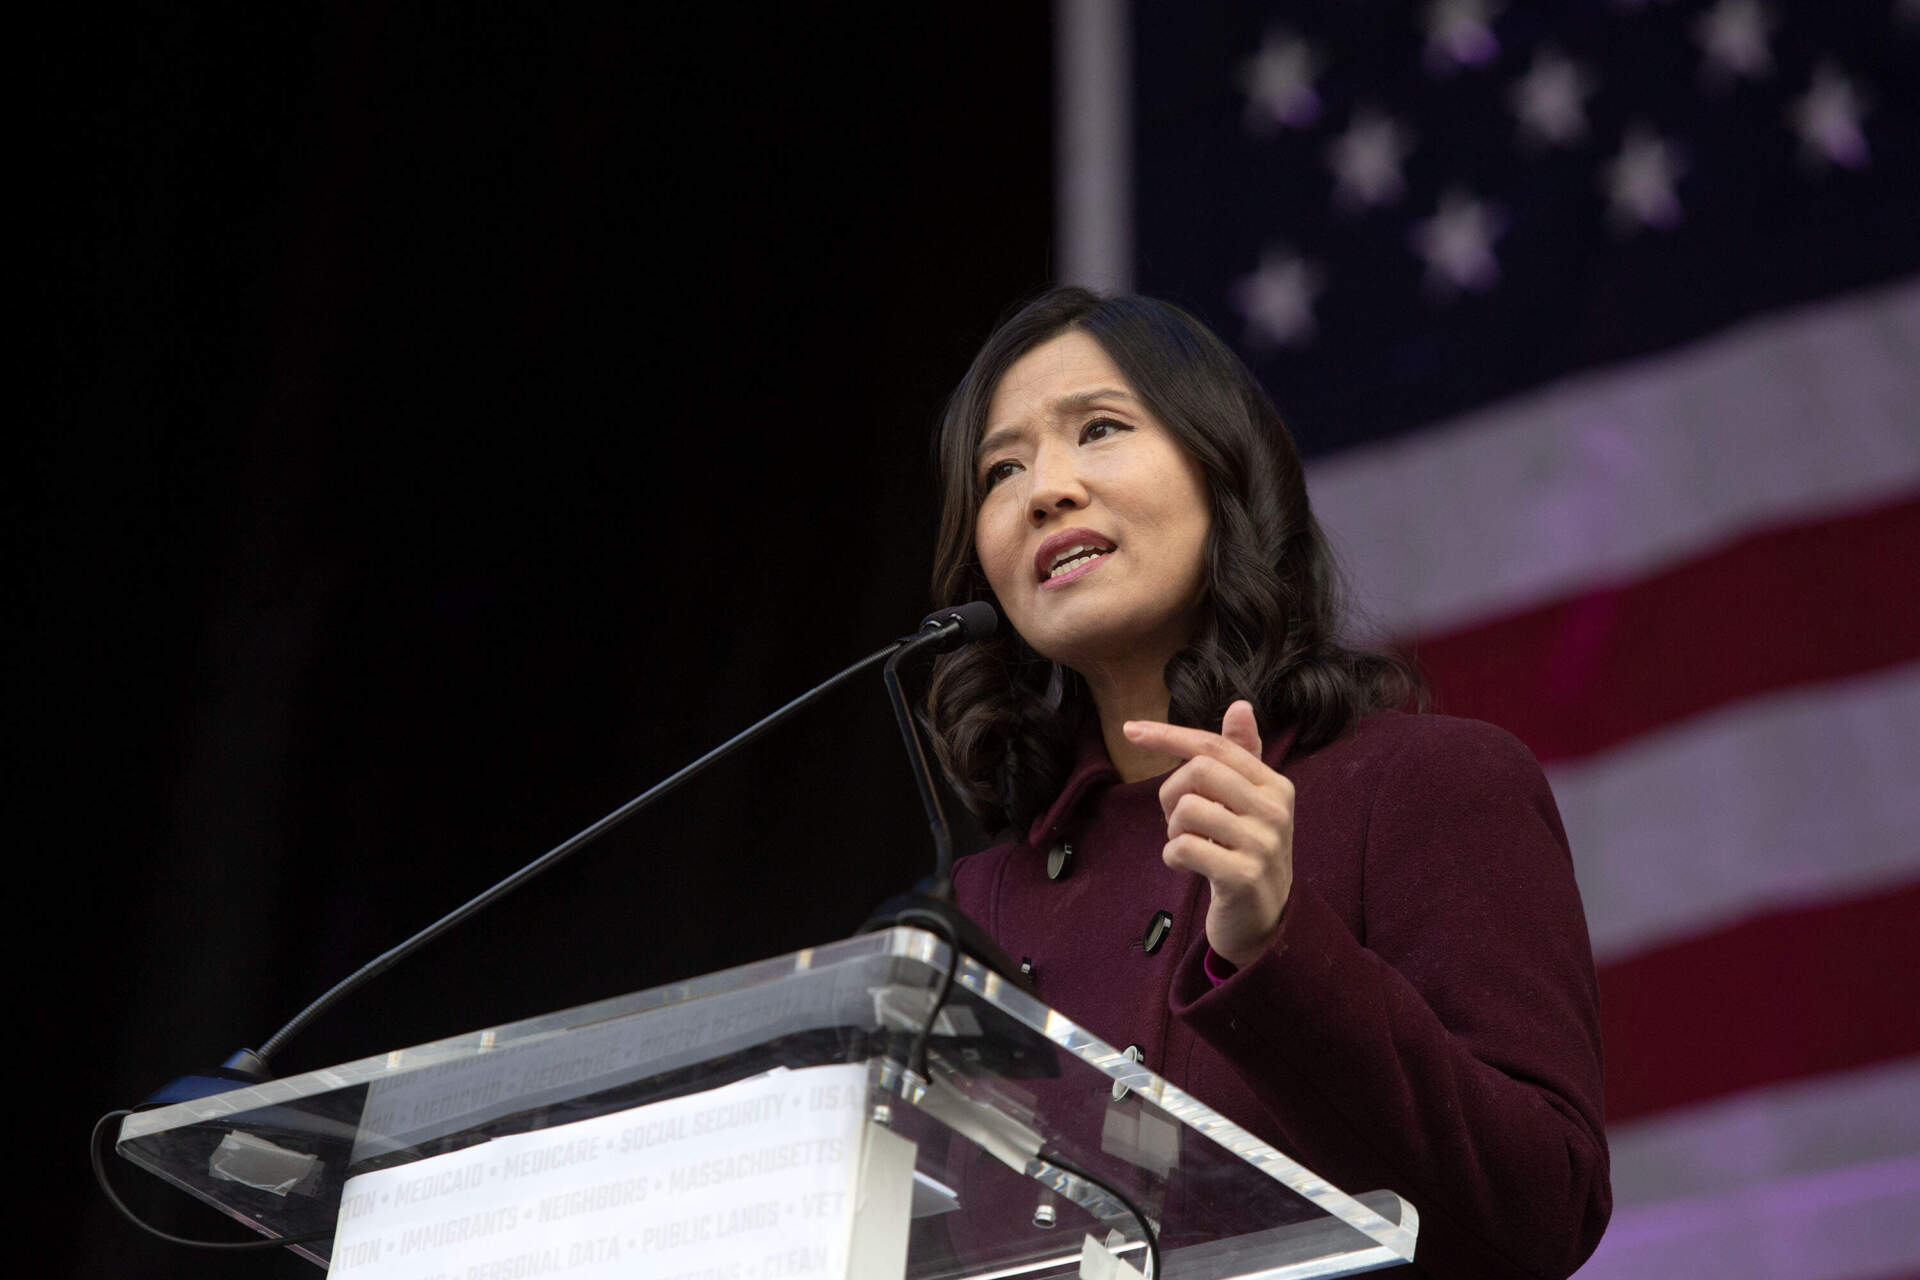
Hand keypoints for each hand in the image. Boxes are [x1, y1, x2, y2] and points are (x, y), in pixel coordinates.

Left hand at [1123, 700, 1294, 968]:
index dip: (1169, 735)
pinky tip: (1186, 866)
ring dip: (1173, 830)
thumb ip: (1242, 756)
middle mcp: (1275, 810)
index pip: (1215, 746)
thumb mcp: (1249, 802)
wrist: (1265, 920)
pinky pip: (1183, 847)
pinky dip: (1172, 856)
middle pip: (1198, 771)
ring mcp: (1262, 844)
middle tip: (1177, 820)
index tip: (1130, 729)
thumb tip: (1240, 705)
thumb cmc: (1247, 852)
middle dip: (1171, 792)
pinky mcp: (1243, 877)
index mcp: (1275, 785)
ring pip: (1186, 809)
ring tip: (1189, 845)